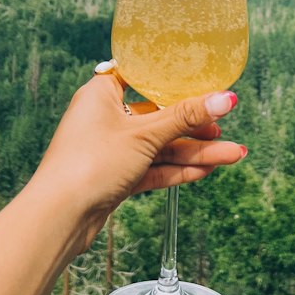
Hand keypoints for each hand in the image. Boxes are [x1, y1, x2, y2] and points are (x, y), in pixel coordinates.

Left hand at [35, 69, 243, 255]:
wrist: (59, 217)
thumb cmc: (89, 163)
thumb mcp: (144, 134)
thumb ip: (186, 117)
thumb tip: (225, 98)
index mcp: (102, 93)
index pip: (143, 76)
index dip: (173, 78)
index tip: (204, 78)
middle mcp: (106, 118)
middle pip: (159, 115)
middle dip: (195, 125)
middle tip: (226, 126)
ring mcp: (112, 149)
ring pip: (161, 146)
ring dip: (195, 151)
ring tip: (234, 154)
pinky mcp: (117, 177)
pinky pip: (153, 168)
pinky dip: (179, 169)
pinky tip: (208, 170)